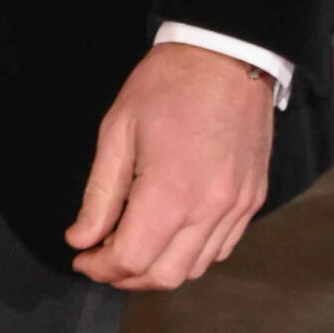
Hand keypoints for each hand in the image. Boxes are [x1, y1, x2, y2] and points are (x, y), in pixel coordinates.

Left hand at [68, 41, 275, 290]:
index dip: (99, 266)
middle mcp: (210, 209)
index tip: (81, 257)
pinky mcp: (252, 201)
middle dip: (125, 276)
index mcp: (171, 191)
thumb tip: (81, 237)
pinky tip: (168, 236)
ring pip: (194, 268)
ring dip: (158, 270)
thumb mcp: (117, 130)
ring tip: (130, 249)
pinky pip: (220, 249)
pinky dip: (190, 255)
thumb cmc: (168, 85)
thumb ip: (100, 193)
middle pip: (164, 275)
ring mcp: (236, 208)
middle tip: (99, 258)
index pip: (131, 257)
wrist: (228, 56)